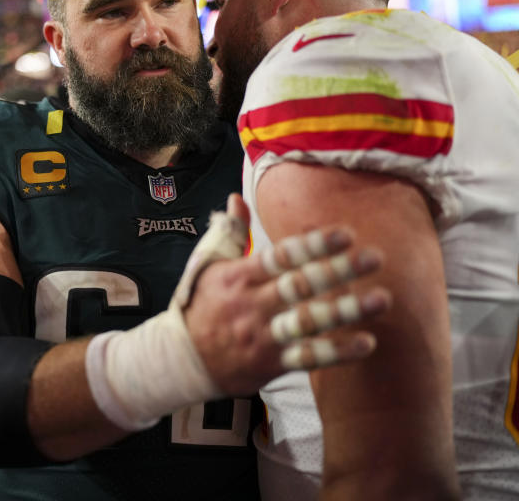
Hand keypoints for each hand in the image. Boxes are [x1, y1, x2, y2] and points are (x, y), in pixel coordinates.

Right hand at [184, 193, 390, 394]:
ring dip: (347, 310)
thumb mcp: (207, 265)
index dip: (313, 245)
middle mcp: (252, 304)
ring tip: (382, 299)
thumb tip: (237, 197)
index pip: (280, 257)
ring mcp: (262, 335)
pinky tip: (366, 343)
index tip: (345, 233)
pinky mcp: (270, 364)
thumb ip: (230, 232)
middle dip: (340, 270)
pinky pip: (307, 359)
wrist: (180, 359)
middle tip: (376, 257)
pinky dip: (337, 352)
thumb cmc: (199, 305)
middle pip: (300, 285)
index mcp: (238, 277)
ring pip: (308, 321)